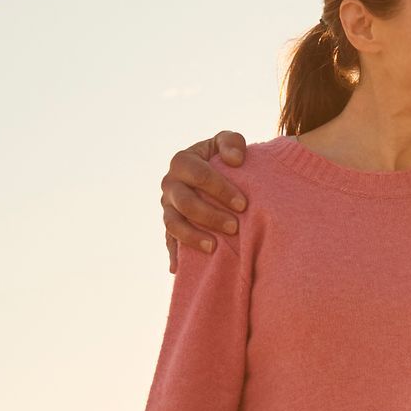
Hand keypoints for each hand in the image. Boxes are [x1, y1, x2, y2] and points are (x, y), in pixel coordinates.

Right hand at [162, 133, 247, 268]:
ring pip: (173, 224)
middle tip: (234, 227)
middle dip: (210, 216)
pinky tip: (178, 268)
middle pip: (185, 202)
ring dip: (192, 237)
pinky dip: (174, 255)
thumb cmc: (224, 157)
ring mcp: (167, 207)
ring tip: (214, 248)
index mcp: (182, 162)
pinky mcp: (170, 225)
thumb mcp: (228, 142)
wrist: (217, 173)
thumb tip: (234, 160)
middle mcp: (170, 184)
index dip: (221, 190)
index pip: (199, 176)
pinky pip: (169, 241)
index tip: (243, 205)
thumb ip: (232, 142)